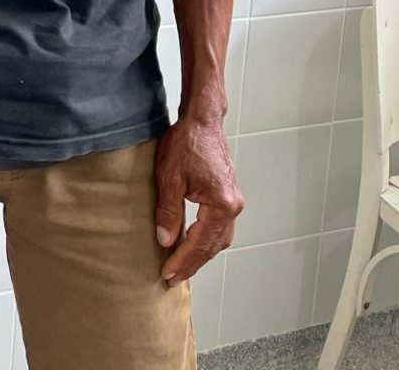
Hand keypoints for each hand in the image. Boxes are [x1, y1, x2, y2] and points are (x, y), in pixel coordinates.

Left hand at [154, 115, 241, 285]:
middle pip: (213, 246)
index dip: (182, 261)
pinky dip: (206, 240)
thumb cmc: (187, 143)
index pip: (200, 243)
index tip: (167, 274)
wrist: (202, 121)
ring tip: (179, 266)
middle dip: (192, 263)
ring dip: (200, 254)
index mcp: (221, 204)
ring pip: (219, 239)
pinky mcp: (228, 196)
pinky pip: (219, 227)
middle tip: (172, 277)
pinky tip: (191, 244)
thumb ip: (168, 211)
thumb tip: (165, 240)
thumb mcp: (169, 178)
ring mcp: (233, 201)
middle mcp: (232, 206)